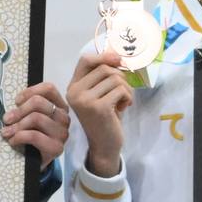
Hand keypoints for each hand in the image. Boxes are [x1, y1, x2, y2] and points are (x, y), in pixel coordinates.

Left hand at [0, 79, 69, 161]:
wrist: (35, 164)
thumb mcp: (30, 120)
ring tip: (6, 132)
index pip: (49, 89)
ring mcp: (62, 133)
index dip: (30, 91)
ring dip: (17, 125)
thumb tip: (12, 102)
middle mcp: (63, 118)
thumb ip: (27, 108)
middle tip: (6, 119)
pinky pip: (34, 135)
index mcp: (59, 106)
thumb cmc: (32, 139)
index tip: (16, 101)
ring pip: (36, 118)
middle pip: (39, 102)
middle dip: (18, 111)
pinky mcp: (57, 147)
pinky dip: (19, 137)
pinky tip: (12, 141)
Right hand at [65, 50, 132, 173]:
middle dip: (120, 78)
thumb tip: (118, 56)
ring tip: (123, 102)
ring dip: (126, 89)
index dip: (104, 56)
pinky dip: (128, 97)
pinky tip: (123, 108)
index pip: (85, 60)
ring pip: (115, 78)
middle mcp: (75, 92)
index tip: (118, 61)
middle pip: (104, 68)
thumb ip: (103, 76)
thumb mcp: (100, 94)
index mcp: (73, 87)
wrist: (104, 146)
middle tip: (123, 93)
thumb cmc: (105, 119)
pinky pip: (121, 90)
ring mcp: (85, 100)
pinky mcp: (98, 107)